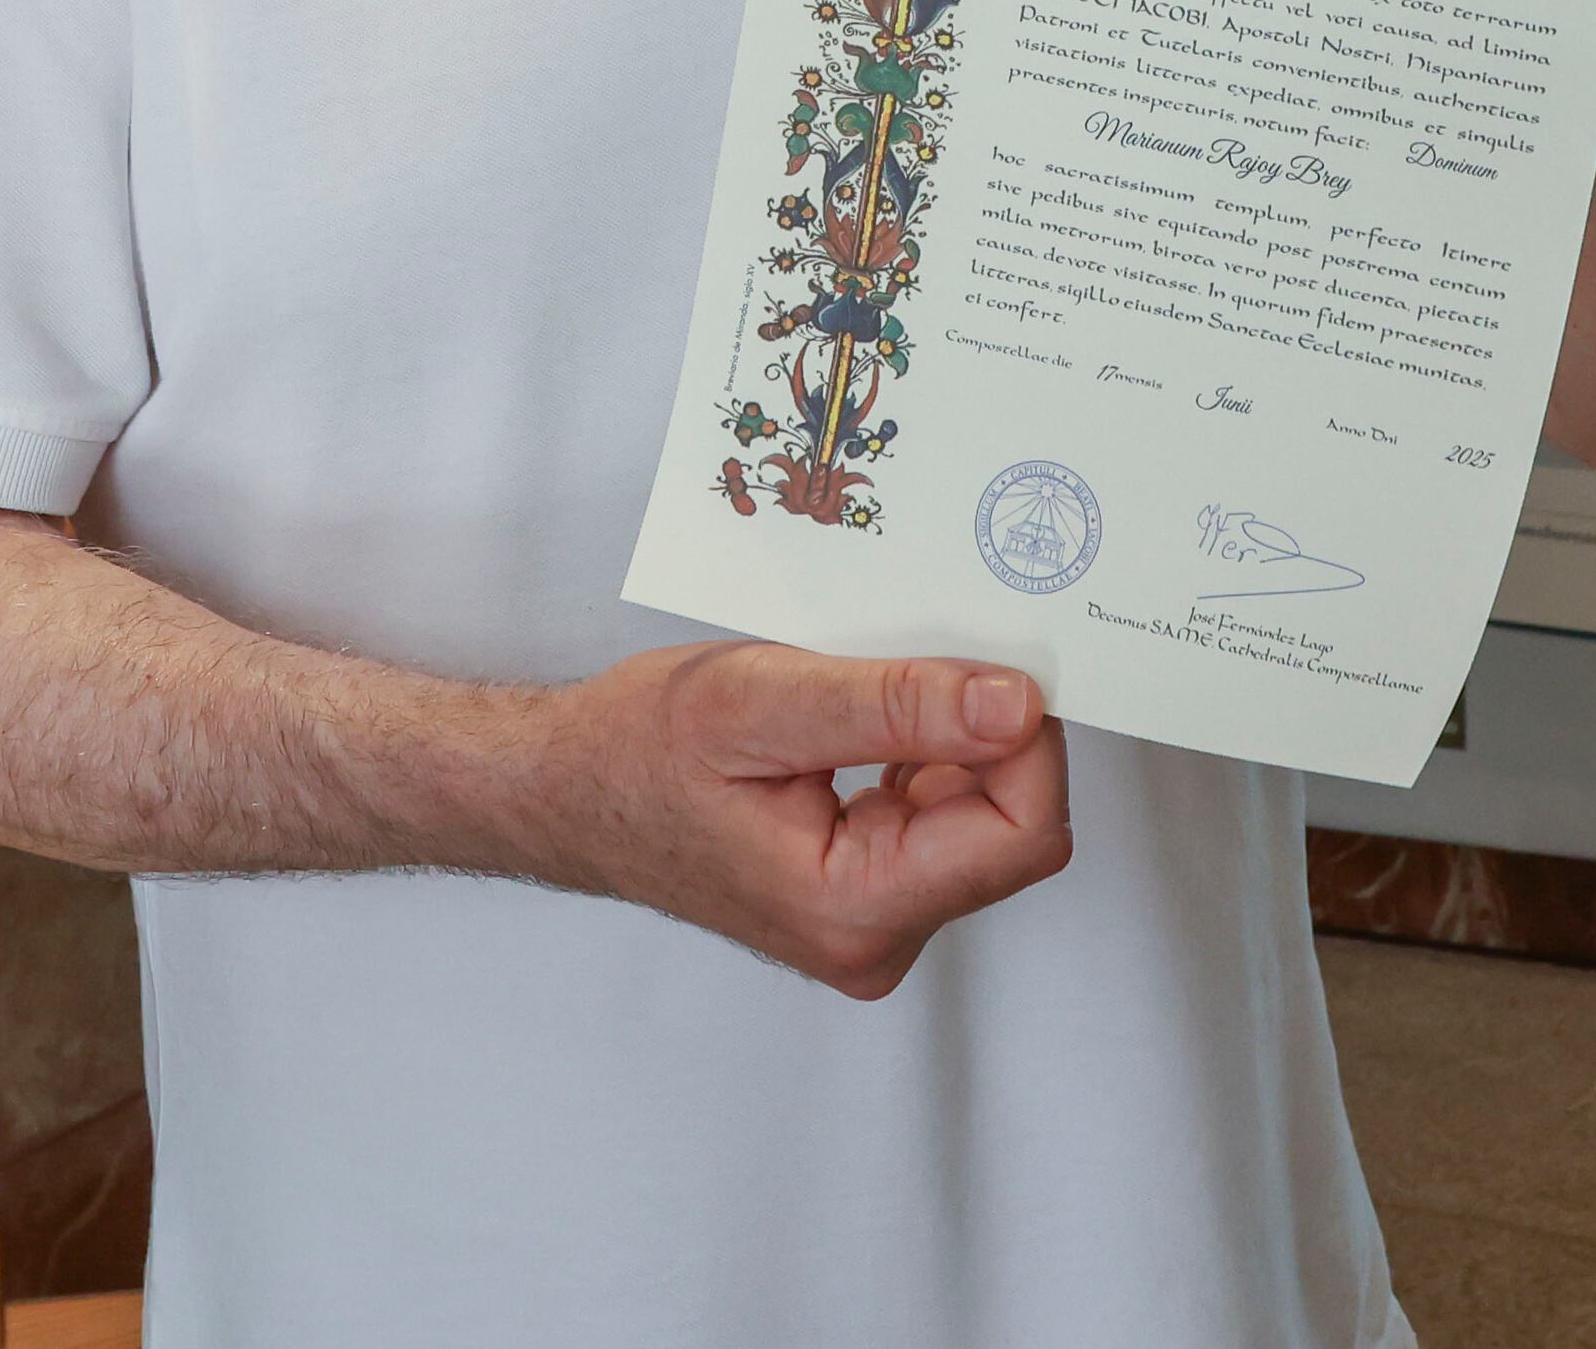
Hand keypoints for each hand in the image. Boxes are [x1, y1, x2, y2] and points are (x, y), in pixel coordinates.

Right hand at [529, 639, 1070, 996]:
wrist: (569, 789)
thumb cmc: (638, 748)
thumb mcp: (761, 699)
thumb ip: (895, 708)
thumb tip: (1017, 706)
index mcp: (854, 907)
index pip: (1022, 832)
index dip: (1026, 741)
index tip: (987, 664)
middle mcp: (872, 938)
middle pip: (1010, 828)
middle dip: (987, 735)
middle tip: (918, 658)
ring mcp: (871, 926)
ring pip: (981, 819)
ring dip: (953, 741)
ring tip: (868, 691)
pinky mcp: (867, 899)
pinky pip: (944, 821)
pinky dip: (927, 757)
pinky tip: (865, 722)